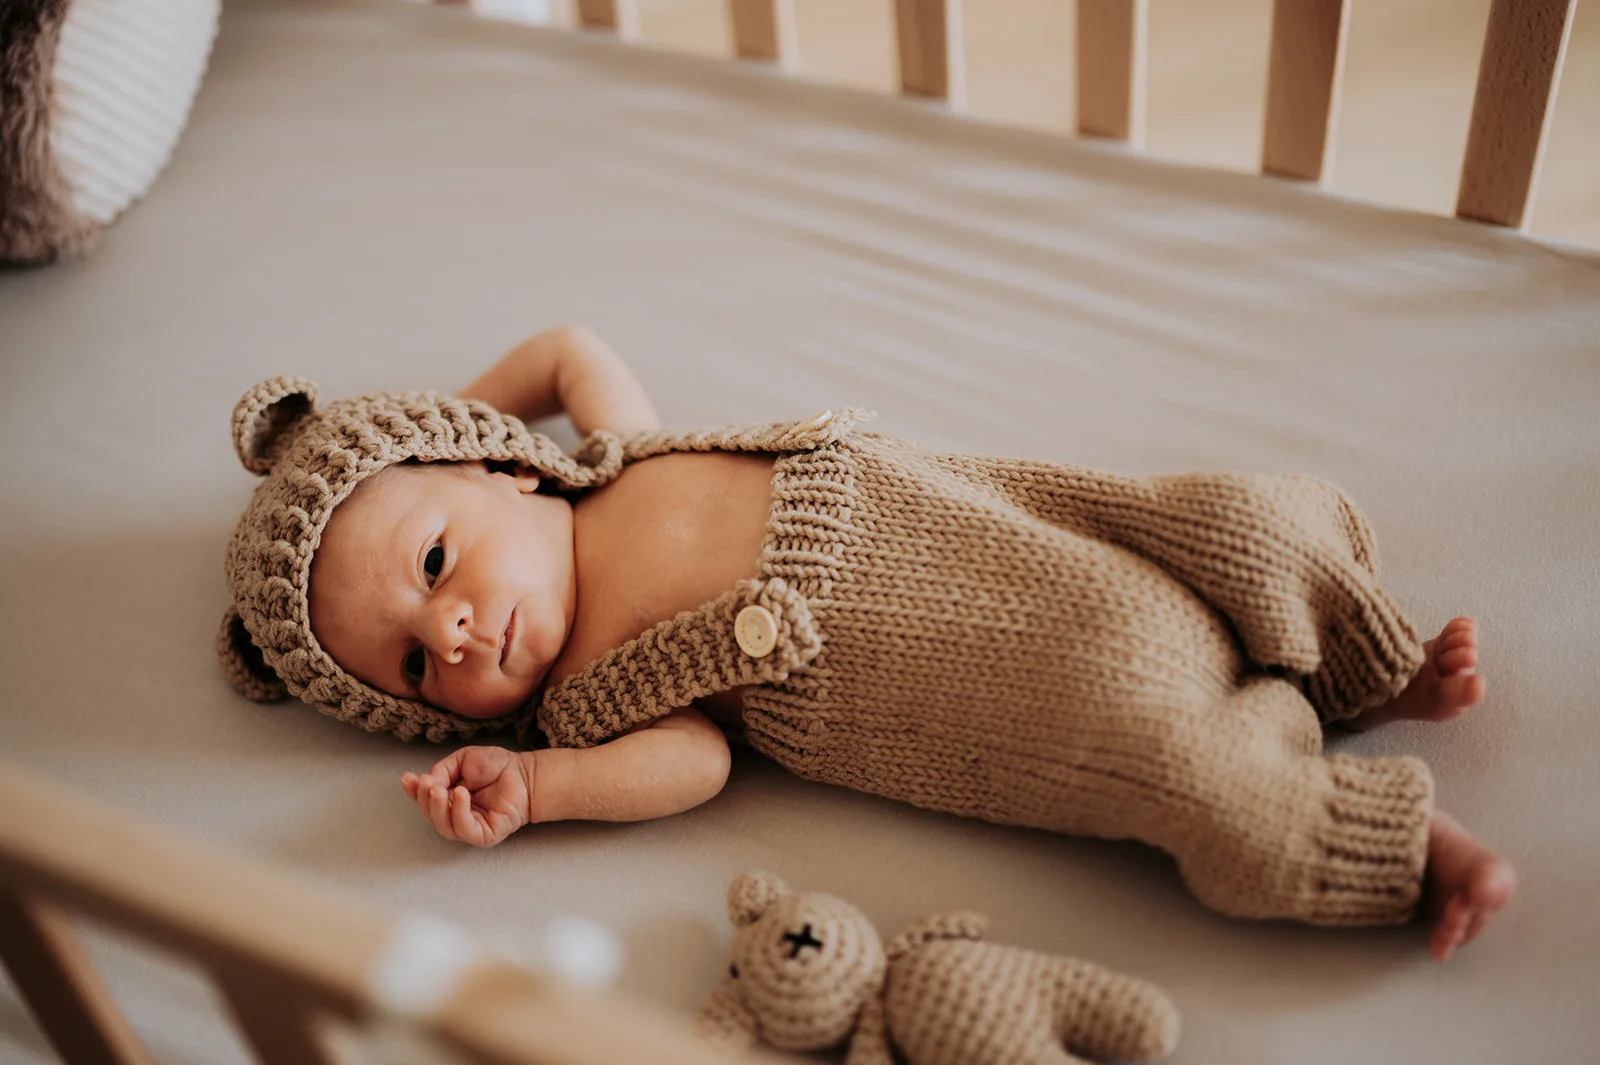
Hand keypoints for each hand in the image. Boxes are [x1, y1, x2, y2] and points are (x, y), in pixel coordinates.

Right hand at [401, 746, 531, 847]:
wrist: (524, 772)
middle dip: (424, 799)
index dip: (413, 792)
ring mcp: (469, 827)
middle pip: (431, 815)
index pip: (425, 799)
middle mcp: (455, 815)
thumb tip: (425, 782)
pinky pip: (464, 829)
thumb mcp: (462, 760)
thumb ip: (443, 770)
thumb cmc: (497, 766)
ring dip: (437, 807)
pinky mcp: (483, 835)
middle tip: (426, 783)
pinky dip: (458, 812)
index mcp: (448, 798)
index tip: (407, 779)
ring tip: (438, 789)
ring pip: (443, 826)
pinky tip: (460, 794)